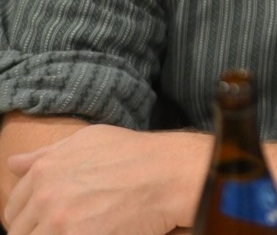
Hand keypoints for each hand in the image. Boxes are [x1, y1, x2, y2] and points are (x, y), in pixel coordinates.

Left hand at [4, 124, 208, 234]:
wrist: (170, 173)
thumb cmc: (135, 154)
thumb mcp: (89, 140)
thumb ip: (46, 154)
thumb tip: (13, 164)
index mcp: (44, 171)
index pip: (14, 209)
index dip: (29, 218)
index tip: (49, 221)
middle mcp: (46, 196)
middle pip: (21, 232)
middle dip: (40, 231)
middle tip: (68, 227)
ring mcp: (61, 221)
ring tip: (80, 230)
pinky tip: (93, 233)